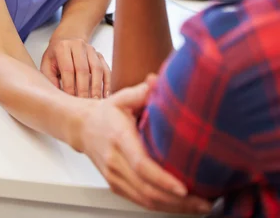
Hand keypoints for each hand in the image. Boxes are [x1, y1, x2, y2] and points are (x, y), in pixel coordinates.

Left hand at [40, 36, 110, 97]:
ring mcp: (91, 49)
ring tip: (95, 101)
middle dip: (83, 89)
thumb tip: (59, 96)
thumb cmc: (55, 56)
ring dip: (97, 87)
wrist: (67, 39)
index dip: (69, 86)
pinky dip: (107, 83)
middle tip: (83, 104)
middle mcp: (78, 45)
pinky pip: (106, 69)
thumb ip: (50, 79)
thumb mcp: (47, 64)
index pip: (68, 69)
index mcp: (62, 47)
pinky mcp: (99, 54)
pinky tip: (105, 95)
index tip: (70, 100)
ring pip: (97, 68)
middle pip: (83, 69)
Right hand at [79, 82, 211, 213]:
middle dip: (178, 201)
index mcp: (119, 138)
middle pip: (147, 190)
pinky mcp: (116, 186)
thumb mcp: (122, 97)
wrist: (82, 128)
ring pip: (145, 200)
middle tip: (205, 202)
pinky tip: (180, 205)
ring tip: (200, 206)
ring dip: (173, 207)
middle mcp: (115, 161)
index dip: (163, 179)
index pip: (141, 164)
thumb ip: (142, 92)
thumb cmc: (106, 112)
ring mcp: (115, 177)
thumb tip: (158, 81)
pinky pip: (140, 201)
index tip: (184, 188)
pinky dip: (162, 206)